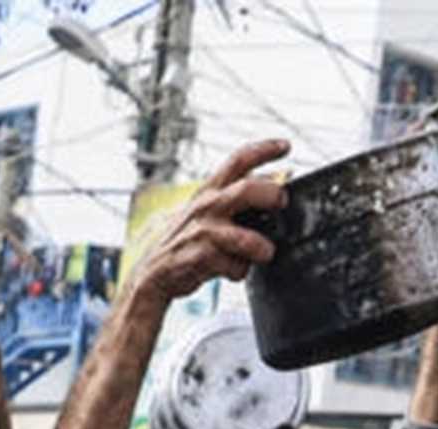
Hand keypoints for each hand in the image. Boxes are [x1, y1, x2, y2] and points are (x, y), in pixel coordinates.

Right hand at [125, 139, 290, 308]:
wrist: (153, 273)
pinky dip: (239, 270)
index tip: (285, 146)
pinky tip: (233, 270)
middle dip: (271, 195)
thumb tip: (273, 183)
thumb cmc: (185, 241)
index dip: (264, 149)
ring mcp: (202, 233)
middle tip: (281, 202)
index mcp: (208, 191)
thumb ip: (235, 197)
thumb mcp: (205, 211)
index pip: (238, 160)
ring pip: (243, 238)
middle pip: (246, 190)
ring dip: (260, 247)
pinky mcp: (199, 258)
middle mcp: (205, 207)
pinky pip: (234, 265)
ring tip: (265, 252)